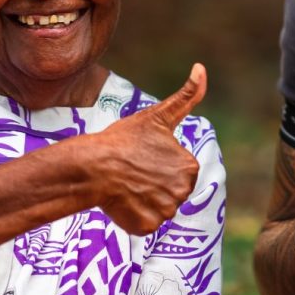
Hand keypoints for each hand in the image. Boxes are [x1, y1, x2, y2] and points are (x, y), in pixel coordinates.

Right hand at [91, 64, 204, 233]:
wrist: (93, 165)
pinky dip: (134, 215)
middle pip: (170, 191)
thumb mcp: (158, 115)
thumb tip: (201, 67)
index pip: (179, 171)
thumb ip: (187, 96)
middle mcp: (183, 191)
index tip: (143, 157)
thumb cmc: (123, 139)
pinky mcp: (148, 227)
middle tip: (133, 171)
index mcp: (189, 167)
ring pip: (157, 207)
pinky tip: (122, 200)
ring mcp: (165, 211)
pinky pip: (144, 223)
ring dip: (143, 200)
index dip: (159, 164)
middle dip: (154, 184)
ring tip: (127, 185)